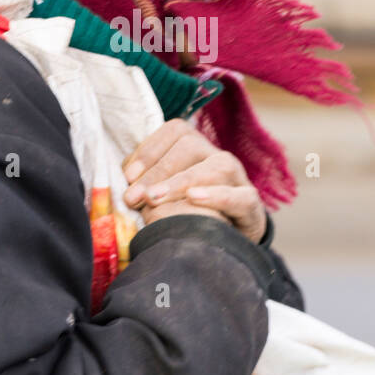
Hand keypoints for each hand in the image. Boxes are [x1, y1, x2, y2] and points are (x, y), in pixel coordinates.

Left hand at [123, 119, 266, 243]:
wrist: (230, 243)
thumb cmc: (191, 215)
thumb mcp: (167, 196)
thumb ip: (148, 184)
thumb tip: (123, 182)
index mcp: (197, 150)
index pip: (176, 131)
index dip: (150, 149)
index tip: (128, 176)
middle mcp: (218, 158)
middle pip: (192, 146)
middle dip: (158, 170)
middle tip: (134, 196)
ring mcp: (238, 179)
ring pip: (217, 166)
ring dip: (181, 181)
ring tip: (155, 198)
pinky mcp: (251, 205)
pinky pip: (240, 196)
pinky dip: (217, 195)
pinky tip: (193, 199)